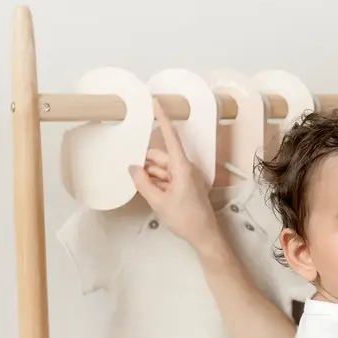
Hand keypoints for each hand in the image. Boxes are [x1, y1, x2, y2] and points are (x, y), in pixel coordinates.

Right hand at [128, 99, 215, 243]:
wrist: (204, 236)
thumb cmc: (185, 218)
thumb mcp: (158, 201)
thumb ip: (143, 183)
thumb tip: (133, 168)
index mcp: (182, 167)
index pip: (170, 137)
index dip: (162, 119)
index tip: (156, 102)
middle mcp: (186, 169)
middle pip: (161, 157)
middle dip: (146, 163)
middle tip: (134, 176)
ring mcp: (187, 178)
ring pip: (163, 169)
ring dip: (151, 175)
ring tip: (142, 189)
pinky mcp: (187, 187)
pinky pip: (168, 178)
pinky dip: (158, 182)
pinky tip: (150, 192)